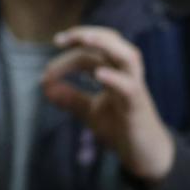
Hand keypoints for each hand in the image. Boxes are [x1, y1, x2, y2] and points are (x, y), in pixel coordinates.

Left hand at [41, 25, 176, 183]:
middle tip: (59, 40)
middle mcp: (127, 74)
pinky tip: (98, 74)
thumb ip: (70, 98)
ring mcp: (135, 88)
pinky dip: (115, 78)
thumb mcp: (90, 111)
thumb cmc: (121, 129)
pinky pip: (129, 87)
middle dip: (86, 35)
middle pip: (112, 41)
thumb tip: (44, 86)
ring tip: (85, 39)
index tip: (46, 74)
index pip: (91, 53)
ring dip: (107, 44)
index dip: (67, 57)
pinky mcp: (137, 107)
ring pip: (128, 56)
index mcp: (115, 72)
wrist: (145, 154)